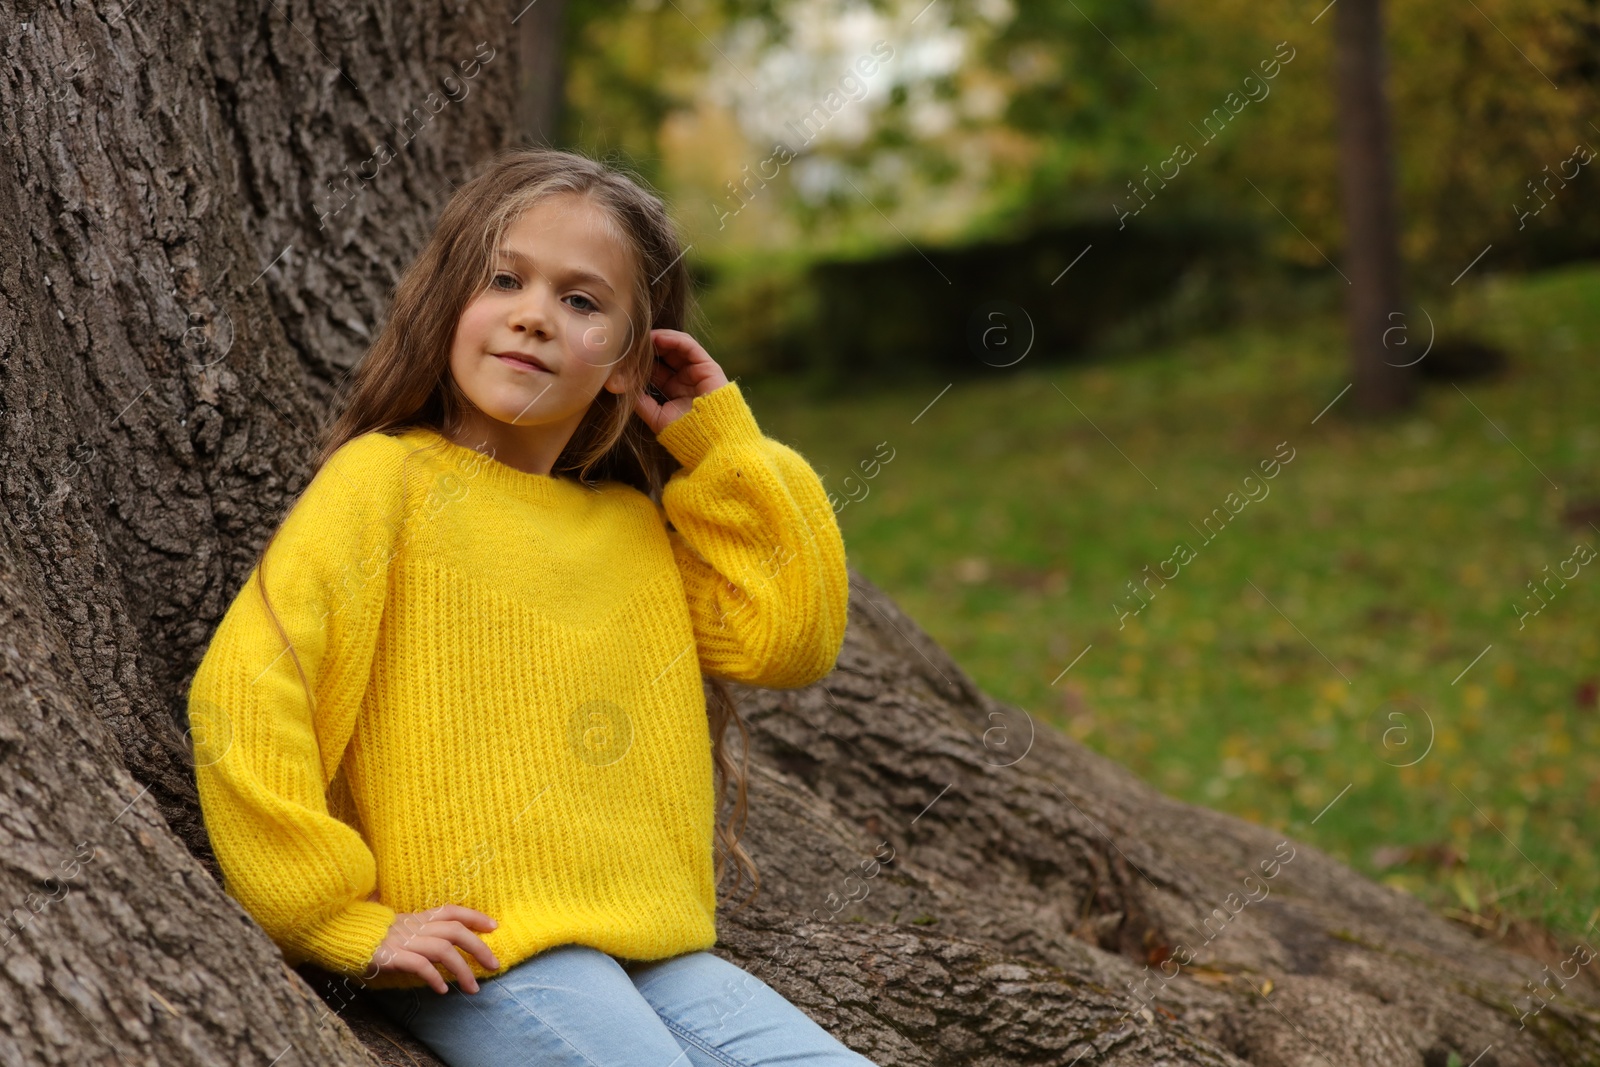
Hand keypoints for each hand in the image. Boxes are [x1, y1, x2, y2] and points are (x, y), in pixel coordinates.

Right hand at [367, 904, 500, 993]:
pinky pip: (419, 965)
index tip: (494, 926)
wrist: (341, 935)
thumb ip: (421, 931)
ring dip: (462, 970)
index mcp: (418, 917)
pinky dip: (434, 977)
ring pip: (443, 950)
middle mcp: (415, 926)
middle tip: (494, 966)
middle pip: (455, 931)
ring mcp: (404, 940)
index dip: (474, 916)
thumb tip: (447, 942)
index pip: (452, 911)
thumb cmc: (373, 936)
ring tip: (473, 988)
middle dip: (479, 948)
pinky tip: (443, 989)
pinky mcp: (392, 956)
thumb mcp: (401, 928)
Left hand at [636, 329, 729, 434]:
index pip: (657, 369)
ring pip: (678, 347)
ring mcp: (697, 372)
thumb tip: (622, 387)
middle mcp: (686, 379)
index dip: (642, 361)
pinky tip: (658, 338)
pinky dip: (674, 339)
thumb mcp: (656, 417)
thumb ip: (641, 402)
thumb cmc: (685, 433)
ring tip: (644, 337)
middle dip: (650, 347)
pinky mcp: (708, 367)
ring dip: (660, 339)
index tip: (626, 356)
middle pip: (666, 355)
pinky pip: (690, 347)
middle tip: (633, 342)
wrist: (709, 441)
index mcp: (674, 390)